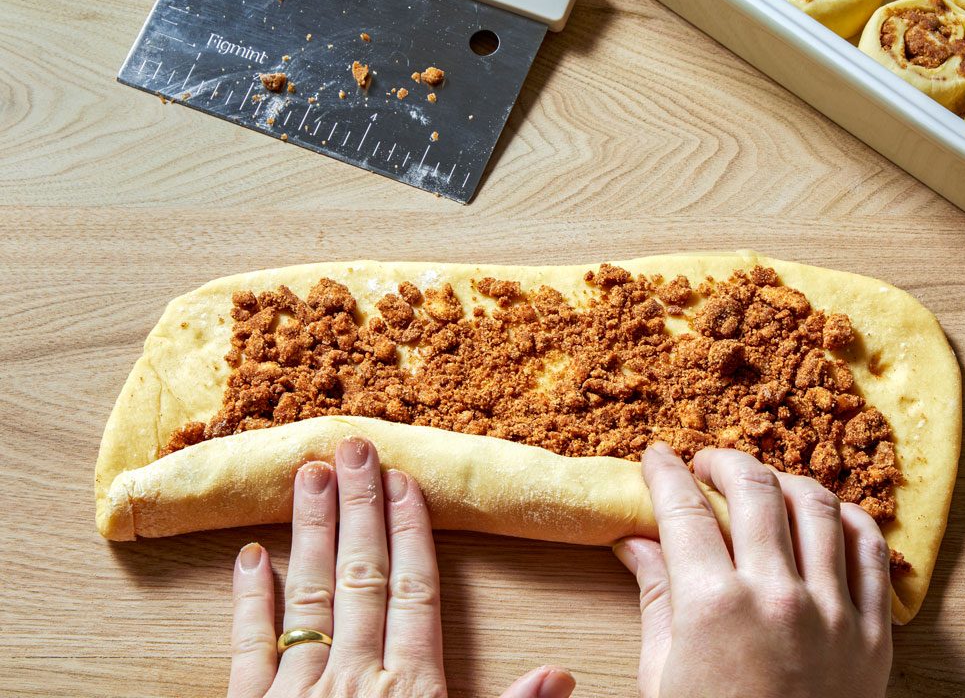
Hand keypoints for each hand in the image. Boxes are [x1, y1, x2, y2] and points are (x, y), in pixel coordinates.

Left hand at [227, 437, 576, 697]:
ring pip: (309, 596)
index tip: (406, 480)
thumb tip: (563, 675)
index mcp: (412, 688)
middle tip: (353, 445)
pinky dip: (248, 601)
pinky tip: (249, 557)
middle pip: (362, 575)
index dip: (412, 531)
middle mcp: (355, 678)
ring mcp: (299, 693)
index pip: (416, 590)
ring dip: (309, 531)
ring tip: (309, 473)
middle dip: (360, 507)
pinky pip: (247, 648)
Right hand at [615, 443, 891, 697]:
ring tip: (764, 485)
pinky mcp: (874, 634)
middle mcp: (777, 596)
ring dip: (785, 481)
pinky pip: (872, 551)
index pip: (684, 510)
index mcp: (713, 606)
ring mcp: (834, 612)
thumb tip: (633, 542)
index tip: (656, 458)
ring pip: (818, 506)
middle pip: (754, 490)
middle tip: (706, 464)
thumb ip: (655, 598)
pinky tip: (826, 516)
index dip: (665, 473)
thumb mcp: (663, 676)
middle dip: (724, 462)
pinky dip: (849, 519)